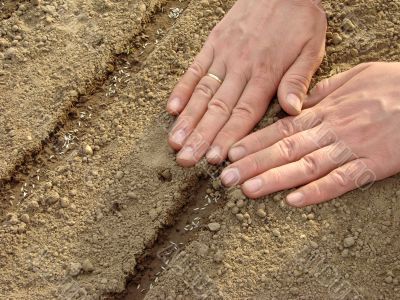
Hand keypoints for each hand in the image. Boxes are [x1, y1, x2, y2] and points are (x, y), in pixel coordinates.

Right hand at [167, 0, 326, 166]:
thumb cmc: (299, 19)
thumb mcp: (312, 48)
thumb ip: (299, 80)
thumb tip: (292, 110)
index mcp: (266, 73)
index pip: (244, 113)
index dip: (228, 137)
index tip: (214, 159)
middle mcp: (241, 67)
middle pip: (218, 108)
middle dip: (201, 137)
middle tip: (185, 160)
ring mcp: (223, 55)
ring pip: (202, 92)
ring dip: (187, 119)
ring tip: (174, 142)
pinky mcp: (213, 43)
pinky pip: (194, 69)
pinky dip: (182, 89)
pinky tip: (171, 109)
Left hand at [221, 62, 399, 206]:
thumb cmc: (389, 85)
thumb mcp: (351, 78)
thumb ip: (319, 93)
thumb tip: (293, 105)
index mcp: (324, 111)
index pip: (281, 129)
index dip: (254, 142)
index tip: (231, 153)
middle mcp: (331, 130)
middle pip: (285, 150)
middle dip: (253, 164)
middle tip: (227, 178)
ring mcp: (352, 148)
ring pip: (307, 166)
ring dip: (275, 179)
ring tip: (249, 190)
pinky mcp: (374, 165)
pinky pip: (343, 180)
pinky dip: (318, 191)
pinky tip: (294, 201)